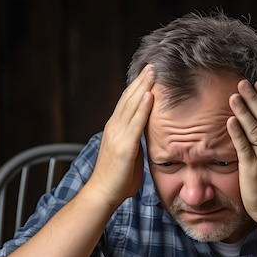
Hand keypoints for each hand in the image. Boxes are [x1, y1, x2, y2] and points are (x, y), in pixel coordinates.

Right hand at [88, 65, 154, 206]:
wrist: (103, 193)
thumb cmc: (118, 177)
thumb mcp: (129, 152)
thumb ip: (136, 139)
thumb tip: (148, 133)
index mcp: (116, 128)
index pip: (128, 102)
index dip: (138, 86)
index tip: (149, 72)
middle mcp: (114, 127)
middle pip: (129, 98)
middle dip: (141, 80)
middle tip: (153, 64)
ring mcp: (118, 135)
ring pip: (131, 106)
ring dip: (143, 87)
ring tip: (153, 71)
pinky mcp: (124, 147)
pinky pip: (135, 124)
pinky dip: (143, 108)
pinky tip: (150, 95)